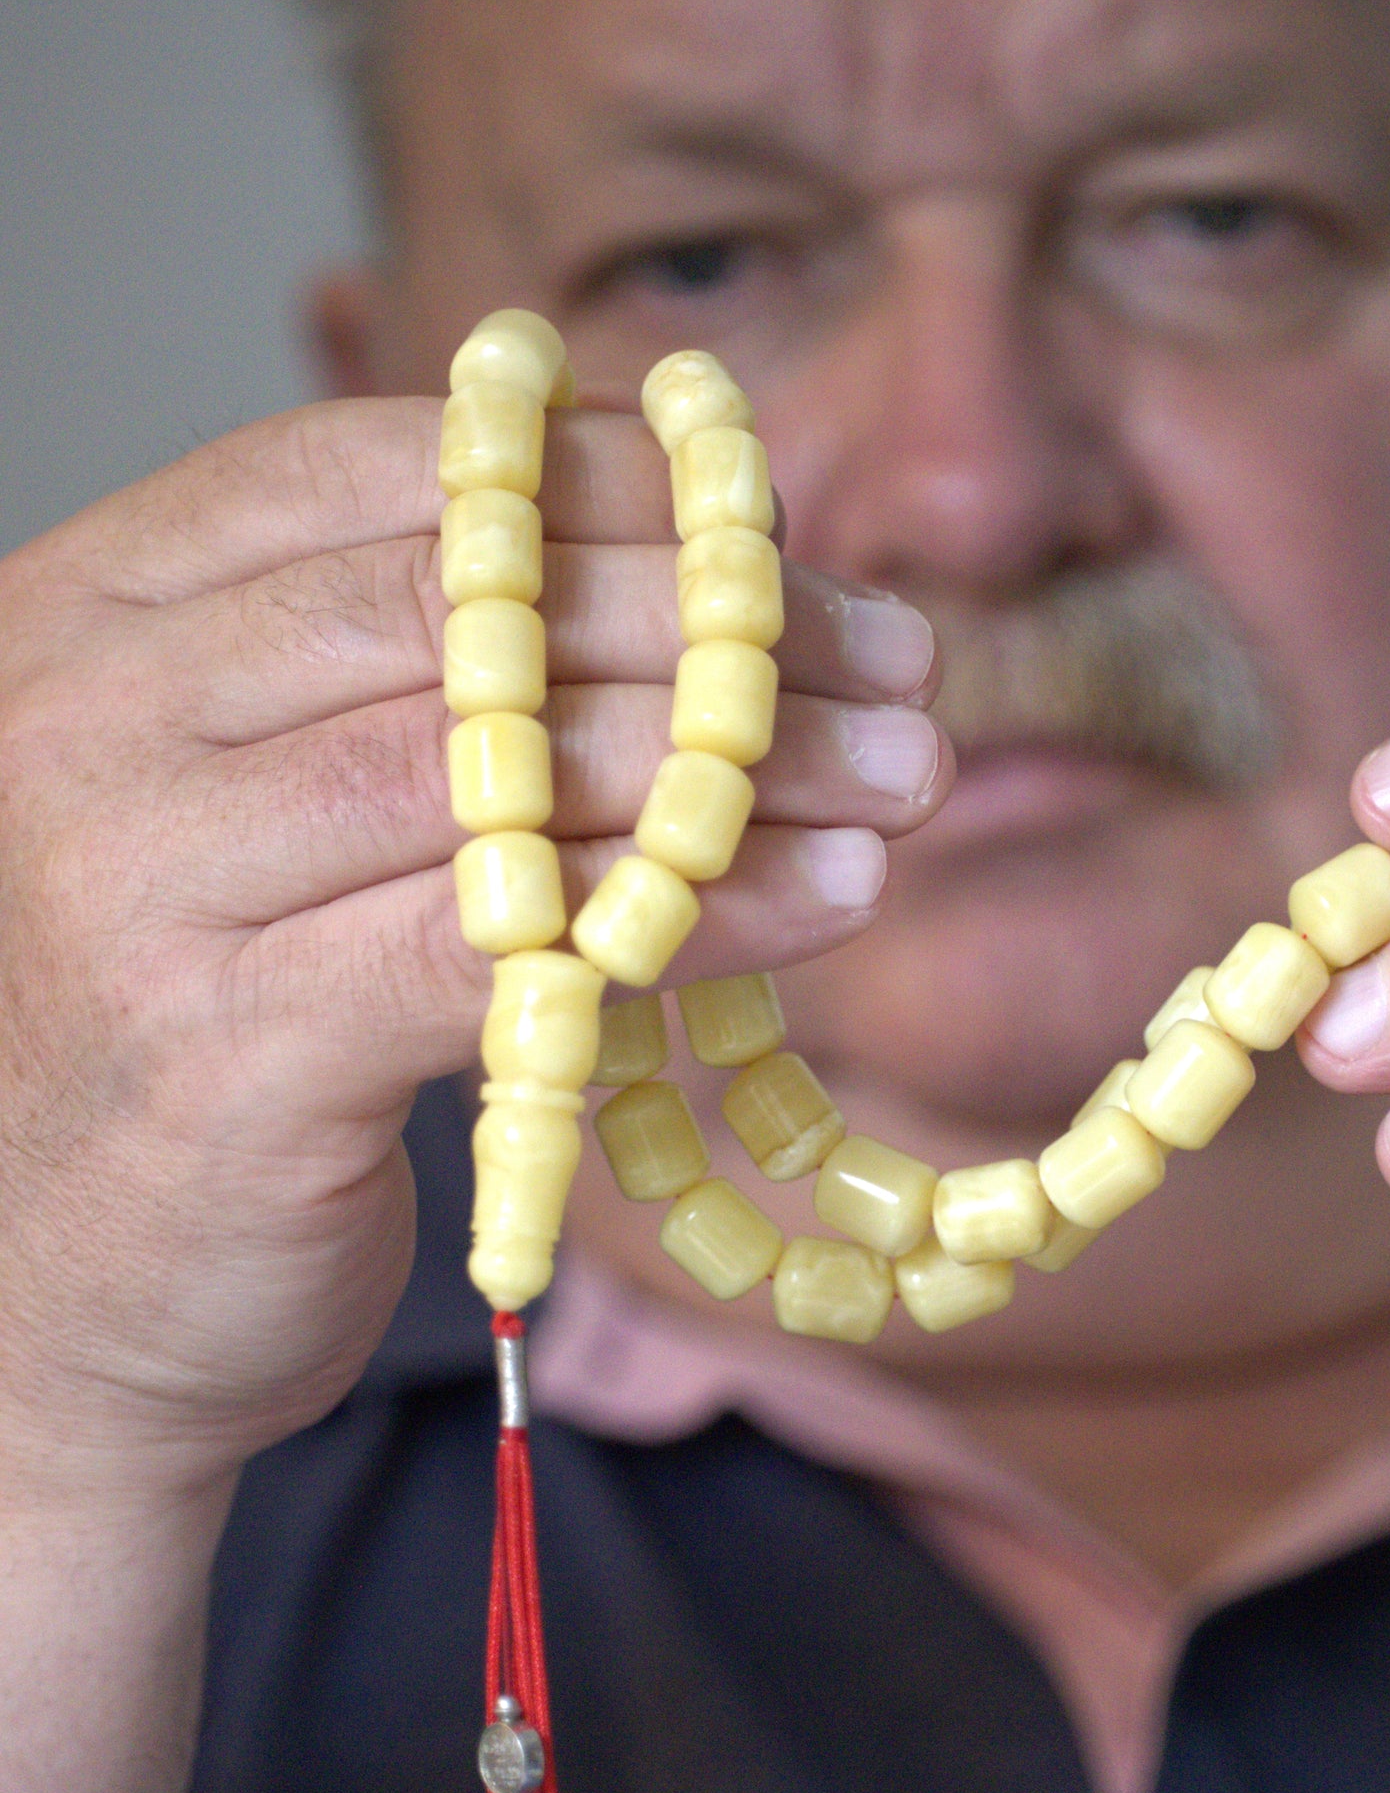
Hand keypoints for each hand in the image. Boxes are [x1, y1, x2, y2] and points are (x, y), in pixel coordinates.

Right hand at [0, 398, 945, 1501]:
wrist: (60, 1315)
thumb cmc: (204, 1040)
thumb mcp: (269, 818)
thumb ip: (412, 698)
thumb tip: (716, 596)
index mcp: (92, 616)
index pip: (374, 477)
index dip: (597, 484)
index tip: (772, 532)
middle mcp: (89, 723)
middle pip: (465, 609)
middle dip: (713, 622)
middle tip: (892, 658)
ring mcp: (144, 885)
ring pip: (507, 770)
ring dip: (740, 762)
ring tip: (902, 772)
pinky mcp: (234, 1050)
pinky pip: (522, 944)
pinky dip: (701, 910)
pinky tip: (830, 898)